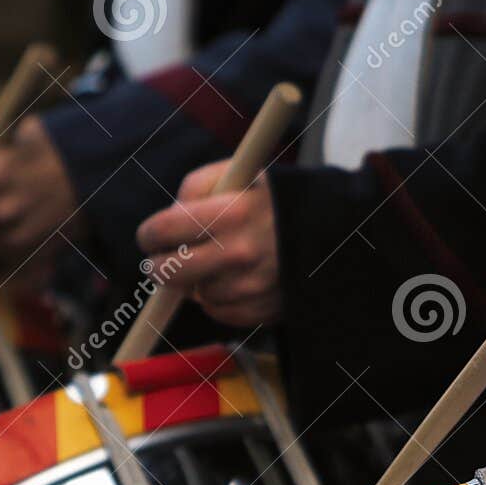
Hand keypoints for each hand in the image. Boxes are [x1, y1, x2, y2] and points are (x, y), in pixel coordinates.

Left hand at [135, 160, 279, 327]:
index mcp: (231, 213)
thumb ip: (197, 186)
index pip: (163, 231)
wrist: (337, 230)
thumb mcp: (242, 172)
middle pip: (169, 273)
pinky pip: (220, 312)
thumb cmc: (281, 198)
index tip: (149, 237)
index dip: (148, 235)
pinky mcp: (263, 310)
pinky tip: (233, 280)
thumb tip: (169, 217)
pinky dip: (219, 299)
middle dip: (159, 266)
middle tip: (162, 259)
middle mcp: (239, 253)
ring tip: (215, 263)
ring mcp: (251, 287)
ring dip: (196, 282)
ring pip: (195, 294)